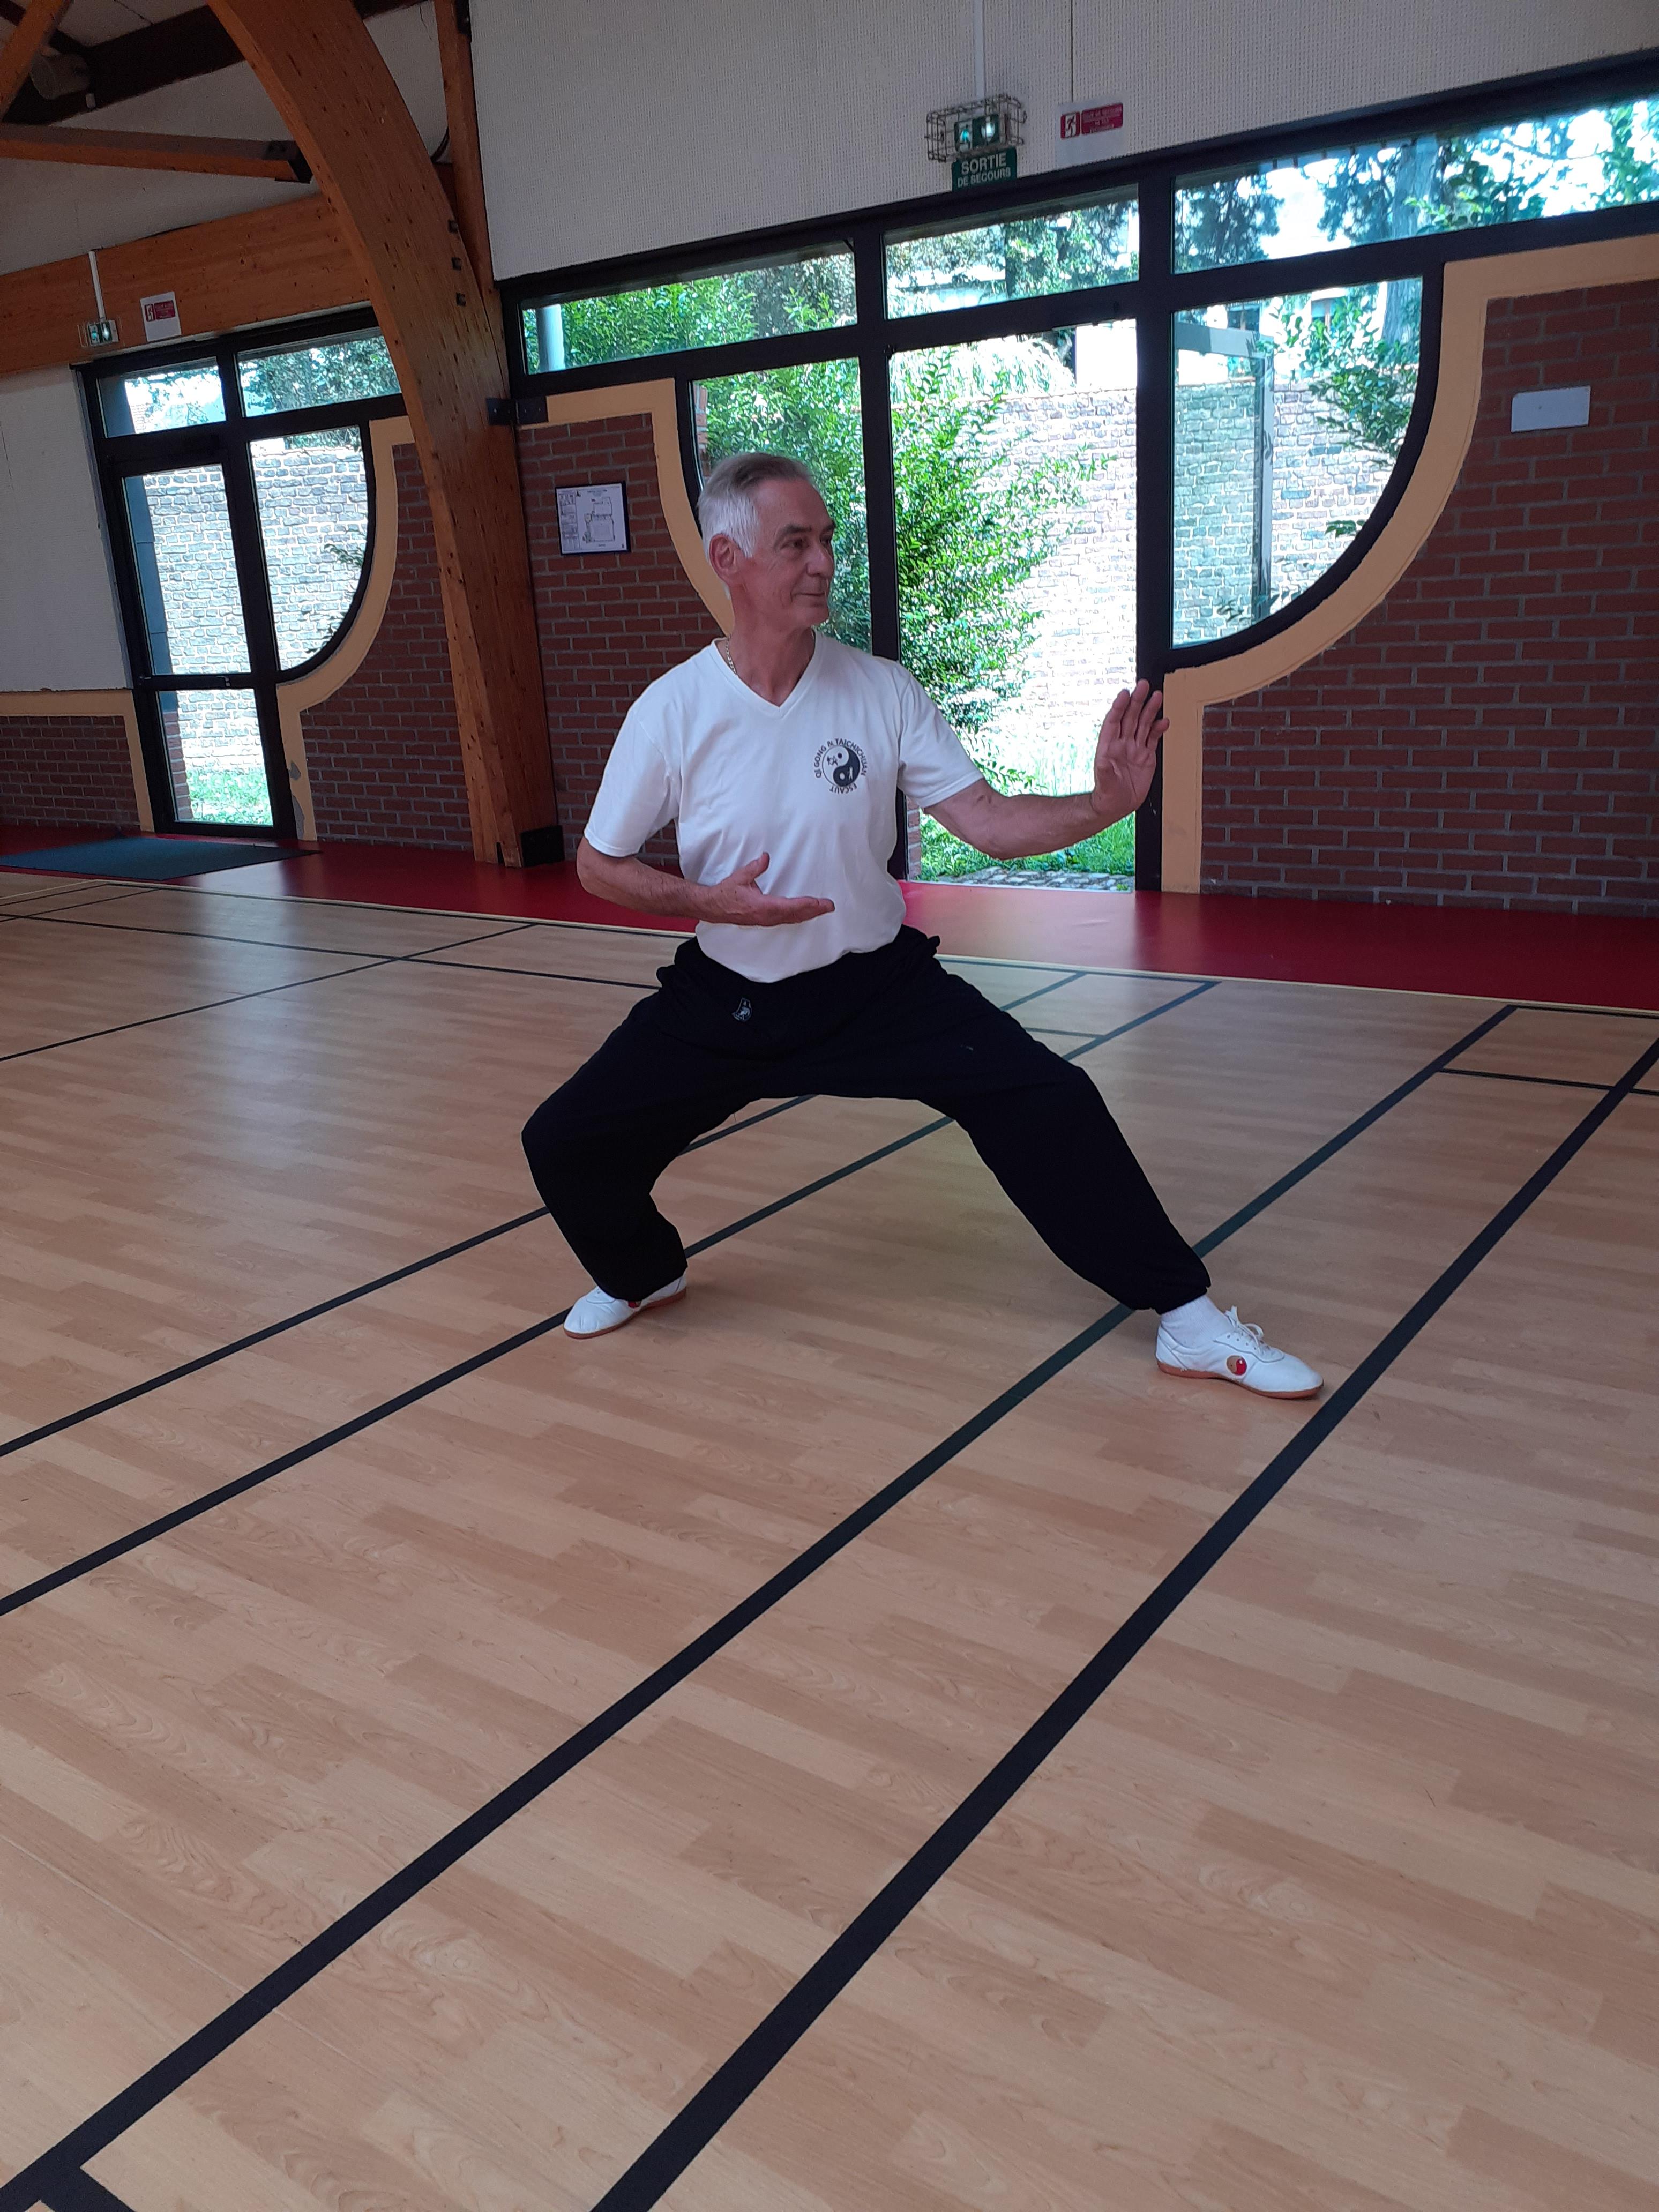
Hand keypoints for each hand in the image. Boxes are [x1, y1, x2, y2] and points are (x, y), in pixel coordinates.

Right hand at [697, 853, 835, 927]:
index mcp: (763, 906)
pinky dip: (798, 917)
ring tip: (821, 910)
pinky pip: (785, 920)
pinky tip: (804, 914)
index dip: (807, 904)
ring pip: (792, 919)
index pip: (790, 906)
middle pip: (796, 915)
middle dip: (814, 911)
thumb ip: (755, 867)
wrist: (712, 907)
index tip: (821, 903)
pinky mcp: (764, 921)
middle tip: (829, 906)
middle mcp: (767, 916)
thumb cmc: (725, 894)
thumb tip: (766, 857)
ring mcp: (766, 920)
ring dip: (808, 915)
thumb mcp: (741, 877)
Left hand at [1092, 681, 1167, 818]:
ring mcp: (1135, 748)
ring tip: (1157, 696)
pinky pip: (1153, 738)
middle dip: (1137, 701)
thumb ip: (1104, 770)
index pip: (1113, 721)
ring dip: (1150, 710)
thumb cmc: (1107, 794)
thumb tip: (1103, 760)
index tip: (1124, 694)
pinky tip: (1164, 720)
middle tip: (1143, 685)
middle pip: (1130, 717)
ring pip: (1143, 724)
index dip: (1118, 707)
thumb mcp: (1104, 783)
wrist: (1117, 806)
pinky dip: (1158, 729)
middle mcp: (1122, 743)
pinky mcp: (1146, 755)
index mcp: (1109, 746)